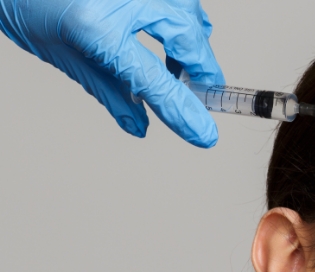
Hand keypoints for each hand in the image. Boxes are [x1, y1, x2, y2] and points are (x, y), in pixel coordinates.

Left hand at [0, 0, 225, 146]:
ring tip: (184, 67)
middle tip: (204, 94)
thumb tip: (138, 124)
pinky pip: (180, 0)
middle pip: (185, 40)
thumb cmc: (29, 4)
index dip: (182, 111)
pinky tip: (177, 37)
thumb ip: (109, 92)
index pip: (154, 80)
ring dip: (194, 45)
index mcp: (96, 27)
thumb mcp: (65, 56)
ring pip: (189, 15)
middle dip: (200, 71)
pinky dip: (185, 20)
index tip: (203, 133)